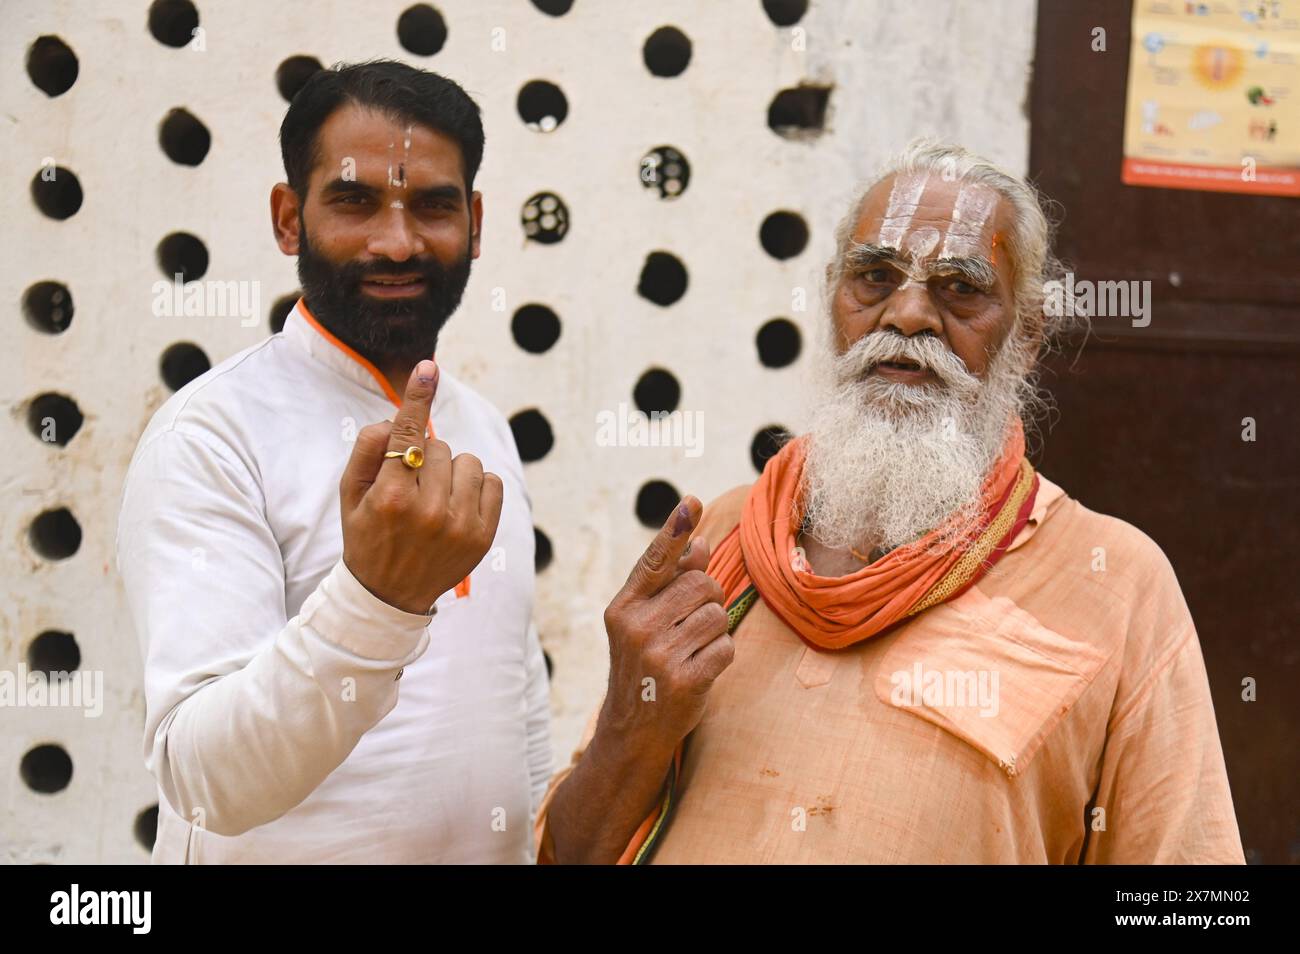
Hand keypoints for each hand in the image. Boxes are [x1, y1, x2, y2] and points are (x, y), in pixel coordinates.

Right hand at [339, 360, 503, 613]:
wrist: (388, 595)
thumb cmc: (367, 535)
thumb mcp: (350, 493)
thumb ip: (368, 449)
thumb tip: (396, 415)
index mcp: (391, 496)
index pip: (407, 434)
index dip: (418, 399)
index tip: (428, 368)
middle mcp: (428, 510)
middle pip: (440, 447)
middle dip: (426, 459)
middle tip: (411, 489)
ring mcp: (460, 525)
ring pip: (469, 462)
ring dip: (453, 472)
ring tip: (435, 499)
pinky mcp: (484, 535)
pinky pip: (493, 482)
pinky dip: (478, 487)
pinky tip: (457, 506)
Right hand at [598, 496, 734, 755]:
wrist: (632, 731)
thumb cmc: (644, 667)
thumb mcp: (646, 623)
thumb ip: (670, 583)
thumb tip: (699, 541)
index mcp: (623, 607)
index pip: (654, 560)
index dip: (675, 530)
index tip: (691, 502)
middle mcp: (637, 627)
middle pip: (701, 584)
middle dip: (708, 600)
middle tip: (689, 627)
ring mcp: (659, 656)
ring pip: (718, 614)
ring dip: (716, 631)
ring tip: (692, 651)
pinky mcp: (684, 681)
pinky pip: (726, 647)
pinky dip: (721, 657)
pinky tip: (700, 671)